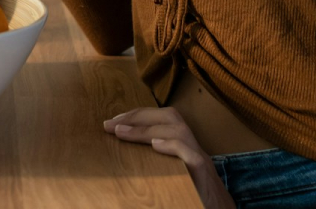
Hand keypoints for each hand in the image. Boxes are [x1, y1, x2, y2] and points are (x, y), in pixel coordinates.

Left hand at [104, 107, 236, 208]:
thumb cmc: (195, 200)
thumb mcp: (171, 179)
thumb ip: (155, 166)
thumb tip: (124, 161)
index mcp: (185, 150)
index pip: (164, 119)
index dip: (138, 116)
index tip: (113, 122)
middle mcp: (194, 150)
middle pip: (171, 116)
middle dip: (139, 115)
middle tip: (111, 124)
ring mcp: (202, 162)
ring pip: (180, 131)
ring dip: (147, 128)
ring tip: (122, 132)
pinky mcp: (205, 176)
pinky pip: (191, 156)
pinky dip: (173, 146)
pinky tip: (155, 144)